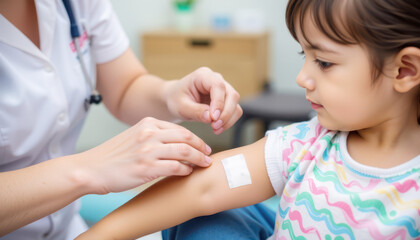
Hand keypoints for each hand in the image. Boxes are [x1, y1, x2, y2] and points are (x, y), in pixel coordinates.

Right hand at [76, 117, 211, 194]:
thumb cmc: (113, 156)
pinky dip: (185, 170)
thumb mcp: (134, 136)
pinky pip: (175, 167)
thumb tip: (176, 143)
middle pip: (186, 137)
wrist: (92, 169)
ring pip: (184, 151)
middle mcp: (149, 134)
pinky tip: (188, 173)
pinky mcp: (147, 167)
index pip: (180, 129)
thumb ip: (153, 135)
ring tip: (204, 165)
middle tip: (208, 155)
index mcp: (147, 123)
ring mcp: (148, 150)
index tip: (203, 146)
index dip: (195, 139)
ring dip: (198, 159)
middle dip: (201, 147)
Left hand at [164, 67, 242, 133]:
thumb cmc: (176, 100)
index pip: (218, 86)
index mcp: (203, 75)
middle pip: (232, 95)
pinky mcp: (226, 101)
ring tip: (215, 130)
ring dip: (228, 119)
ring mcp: (224, 90)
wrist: (175, 101)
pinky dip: (228, 122)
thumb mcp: (181, 107)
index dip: (219, 102)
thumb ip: (195, 111)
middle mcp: (217, 80)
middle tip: (214, 127)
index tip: (213, 119)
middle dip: (226, 113)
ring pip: (236, 104)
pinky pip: (234, 111)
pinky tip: (217, 128)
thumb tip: (210, 118)